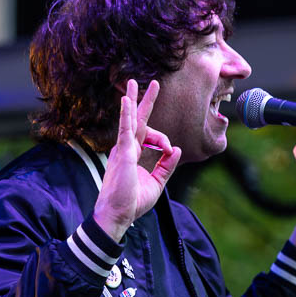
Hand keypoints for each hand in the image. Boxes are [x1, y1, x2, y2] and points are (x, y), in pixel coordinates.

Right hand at [93, 79, 180, 239]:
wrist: (119, 214)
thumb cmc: (133, 201)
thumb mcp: (157, 182)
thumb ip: (167, 165)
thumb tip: (175, 148)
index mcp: (134, 154)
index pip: (149, 135)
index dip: (163, 139)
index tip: (168, 150)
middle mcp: (127, 148)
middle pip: (137, 120)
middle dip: (144, 101)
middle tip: (153, 83)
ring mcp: (123, 149)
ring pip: (131, 120)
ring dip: (135, 101)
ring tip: (134, 82)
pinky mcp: (121, 153)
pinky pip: (124, 130)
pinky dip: (125, 115)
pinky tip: (125, 100)